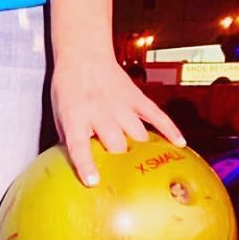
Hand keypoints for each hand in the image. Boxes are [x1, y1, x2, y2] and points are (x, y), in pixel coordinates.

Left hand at [51, 58, 185, 186]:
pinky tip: (179, 143)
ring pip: (138, 135)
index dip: (87, 166)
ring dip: (141, 151)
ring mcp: (121, 106)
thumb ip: (69, 140)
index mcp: (75, 118)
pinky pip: (157, 116)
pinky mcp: (137, 98)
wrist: (83, 57)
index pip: (80, 147)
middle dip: (120, 162)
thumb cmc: (68, 89)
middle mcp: (99, 113)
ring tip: (146, 165)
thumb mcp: (59, 116)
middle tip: (123, 174)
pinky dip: (169, 129)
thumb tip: (77, 165)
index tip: (94, 182)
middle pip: (117, 145)